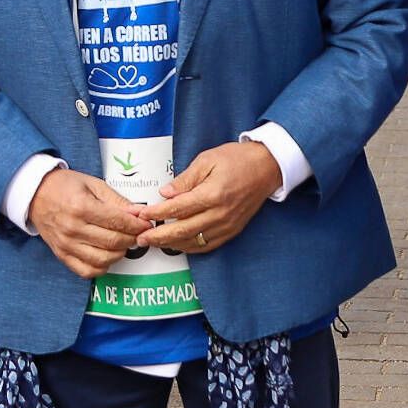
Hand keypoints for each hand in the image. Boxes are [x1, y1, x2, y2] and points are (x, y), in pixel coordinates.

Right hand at [28, 167, 146, 277]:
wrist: (35, 194)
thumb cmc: (65, 186)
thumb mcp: (93, 184)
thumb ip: (117, 201)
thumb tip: (139, 213)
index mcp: (81, 207)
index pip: (118, 222)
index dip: (137, 225)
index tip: (146, 224)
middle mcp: (73, 228)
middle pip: (113, 242)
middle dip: (132, 238)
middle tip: (138, 233)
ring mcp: (66, 244)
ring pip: (103, 259)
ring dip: (120, 253)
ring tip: (123, 242)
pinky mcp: (62, 255)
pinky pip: (87, 271)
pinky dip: (102, 267)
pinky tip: (106, 255)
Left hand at [134, 141, 281, 251]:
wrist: (267, 167)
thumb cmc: (237, 159)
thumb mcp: (207, 160)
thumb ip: (185, 179)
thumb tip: (165, 193)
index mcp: (212, 194)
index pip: (177, 209)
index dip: (156, 213)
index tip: (140, 215)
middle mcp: (220, 214)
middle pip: (183, 231)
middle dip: (158, 236)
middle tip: (140, 238)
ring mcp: (227, 225)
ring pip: (194, 242)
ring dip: (171, 244)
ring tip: (153, 242)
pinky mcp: (232, 231)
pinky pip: (207, 245)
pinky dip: (190, 247)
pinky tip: (176, 244)